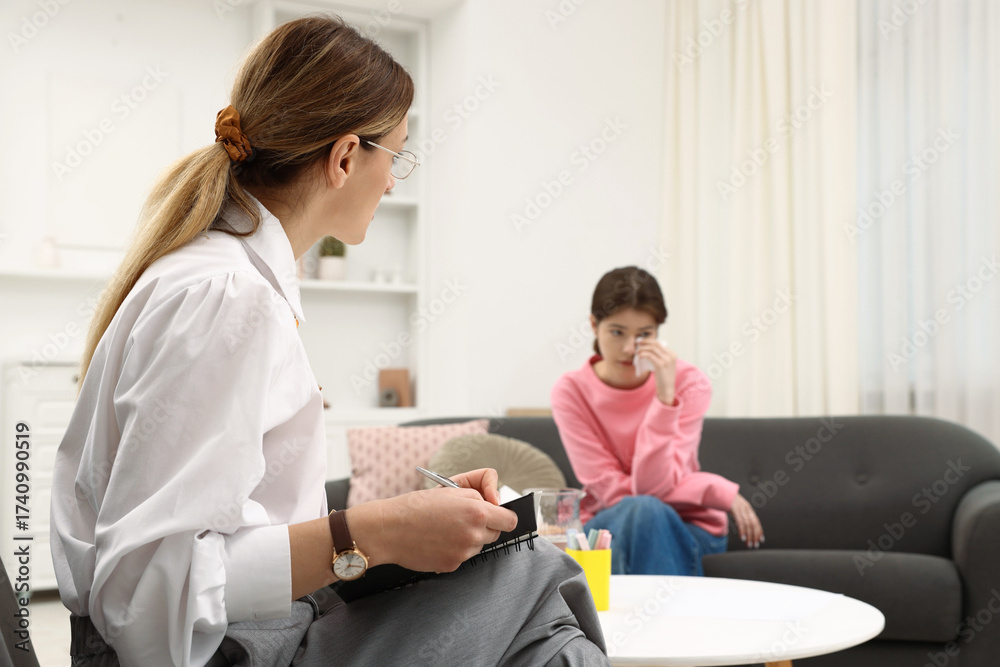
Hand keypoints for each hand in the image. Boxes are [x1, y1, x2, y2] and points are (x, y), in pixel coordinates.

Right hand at [355, 472, 517, 573]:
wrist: (390, 529)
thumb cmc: (416, 506)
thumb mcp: (450, 489)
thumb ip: (478, 495)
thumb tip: (494, 505)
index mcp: (476, 511)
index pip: (510, 520)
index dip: (504, 517)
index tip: (497, 515)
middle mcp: (473, 534)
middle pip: (495, 534)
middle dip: (484, 526)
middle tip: (463, 518)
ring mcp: (463, 552)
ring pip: (478, 546)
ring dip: (469, 538)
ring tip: (445, 529)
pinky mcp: (452, 565)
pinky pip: (462, 557)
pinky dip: (454, 550)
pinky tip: (437, 541)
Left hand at [635, 339, 677, 404]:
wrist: (667, 390)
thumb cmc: (663, 378)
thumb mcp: (664, 365)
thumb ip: (660, 357)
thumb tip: (648, 349)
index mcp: (672, 354)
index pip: (659, 343)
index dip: (649, 341)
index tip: (641, 342)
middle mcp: (671, 355)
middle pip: (656, 344)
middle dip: (645, 342)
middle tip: (637, 343)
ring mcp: (667, 360)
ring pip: (652, 349)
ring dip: (643, 348)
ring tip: (637, 352)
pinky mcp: (661, 365)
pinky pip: (650, 356)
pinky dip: (643, 354)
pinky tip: (639, 357)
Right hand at [729, 494, 763, 548]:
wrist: (719, 490)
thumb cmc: (726, 501)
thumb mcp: (736, 507)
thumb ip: (740, 514)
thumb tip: (743, 525)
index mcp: (748, 508)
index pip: (756, 521)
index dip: (759, 531)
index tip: (760, 540)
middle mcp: (746, 508)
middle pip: (754, 524)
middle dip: (755, 536)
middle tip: (754, 546)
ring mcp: (740, 508)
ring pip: (748, 524)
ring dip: (749, 536)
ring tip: (749, 544)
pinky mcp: (734, 509)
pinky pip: (740, 522)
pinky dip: (742, 531)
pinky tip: (742, 538)